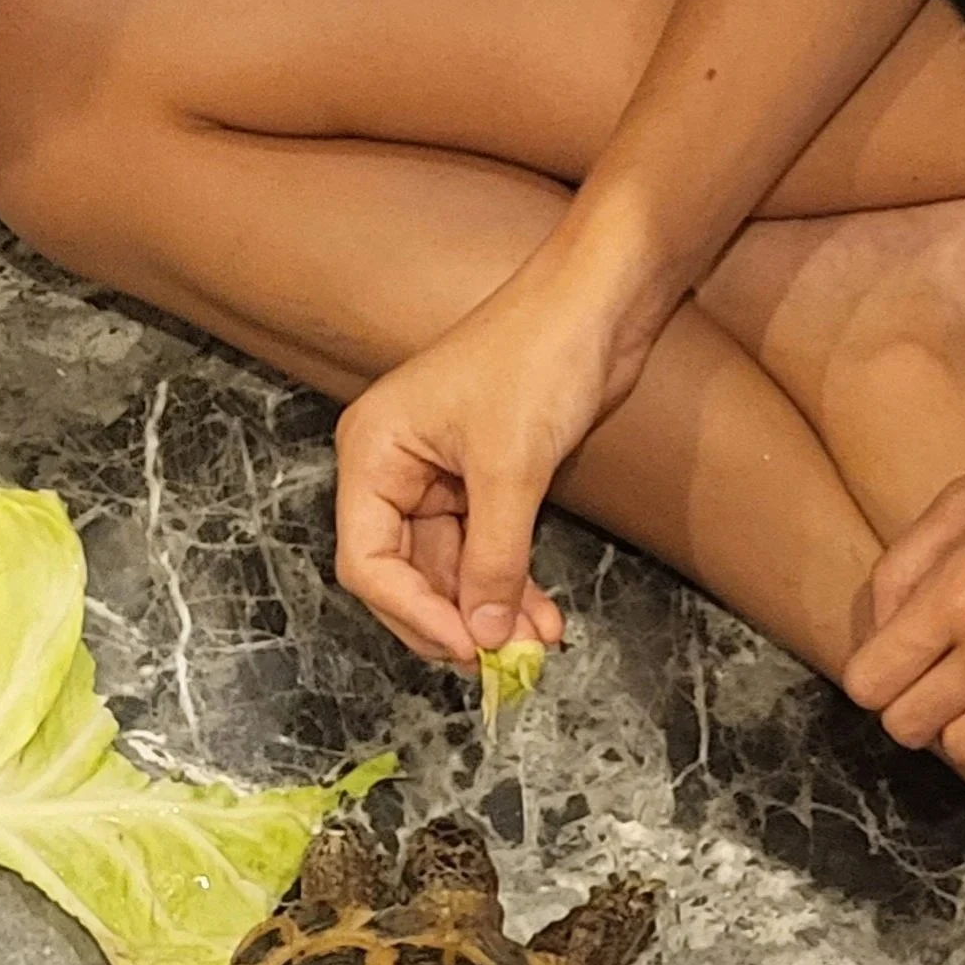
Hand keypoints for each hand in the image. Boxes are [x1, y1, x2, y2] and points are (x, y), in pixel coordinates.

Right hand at [335, 241, 654, 669]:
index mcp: (374, 452)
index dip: (412, 613)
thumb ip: (494, 558)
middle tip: (501, 661)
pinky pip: (484, 547)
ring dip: (489, 607)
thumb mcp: (511, 468)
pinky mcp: (484, 476)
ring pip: (450, 566)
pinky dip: (509, 581)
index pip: (366, 560)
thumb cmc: (537, 359)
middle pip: (405, 571)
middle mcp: (395, 466)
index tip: (466, 648)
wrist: (597, 302)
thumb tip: (483, 637)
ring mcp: (439, 474)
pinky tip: (542, 615)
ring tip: (536, 644)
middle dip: (454, 617)